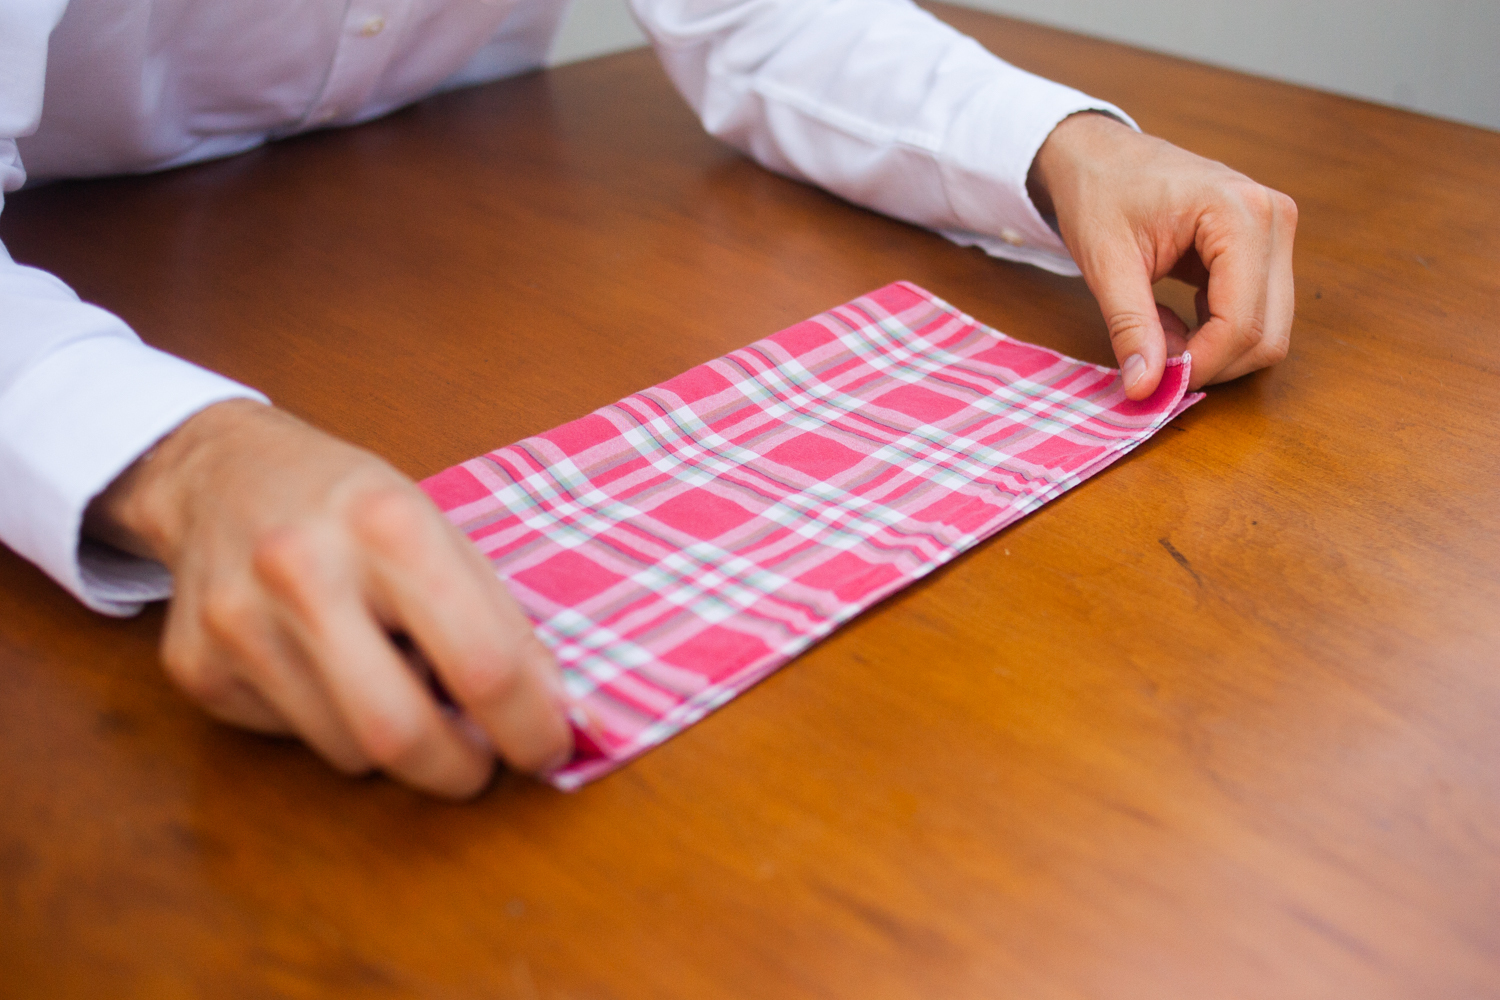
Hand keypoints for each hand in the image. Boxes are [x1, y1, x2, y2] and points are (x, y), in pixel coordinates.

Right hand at [86, 399, 572, 797]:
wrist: (218, 473)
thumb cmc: (349, 504)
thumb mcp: (437, 526)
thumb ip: (494, 616)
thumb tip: (551, 713)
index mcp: (387, 524)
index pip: (481, 663)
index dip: (528, 724)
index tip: (549, 747)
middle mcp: (303, 570)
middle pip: (400, 731)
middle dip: (459, 769)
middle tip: (482, 765)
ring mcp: (239, 623)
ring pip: (349, 750)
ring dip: (394, 743)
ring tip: (395, 681)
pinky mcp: (198, 669)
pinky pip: (296, 740)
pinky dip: (333, 725)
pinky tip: (327, 668)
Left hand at [1027, 112, 1297, 398]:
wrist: (1099, 156)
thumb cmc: (1100, 194)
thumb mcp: (1106, 263)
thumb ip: (1131, 326)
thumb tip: (1146, 387)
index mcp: (1240, 214)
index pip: (1243, 322)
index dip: (1202, 365)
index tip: (1156, 380)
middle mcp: (1273, 220)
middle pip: (1267, 333)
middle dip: (1212, 364)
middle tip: (1156, 366)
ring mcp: (1275, 233)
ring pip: (1267, 331)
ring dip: (1214, 352)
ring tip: (1159, 337)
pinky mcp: (1264, 249)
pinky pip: (1255, 315)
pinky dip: (1215, 335)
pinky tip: (1174, 322)